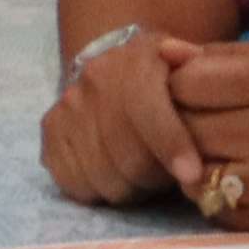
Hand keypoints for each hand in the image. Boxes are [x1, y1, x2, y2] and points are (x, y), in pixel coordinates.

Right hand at [40, 28, 209, 210]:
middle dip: (157, 177)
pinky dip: (101, 190)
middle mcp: (93, 82)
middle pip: (129, 156)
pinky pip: (76, 184)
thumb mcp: (188, 63)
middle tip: (170, 175)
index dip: (171, 144)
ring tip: (146, 175)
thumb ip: (198, 63)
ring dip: (132, 187)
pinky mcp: (50, 134)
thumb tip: (188, 57)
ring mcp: (67, 109)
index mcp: (133, 62)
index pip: (147, 108)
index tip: (192, 174)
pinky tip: (117, 175)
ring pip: (104, 177)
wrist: (114, 70)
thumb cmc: (164, 77)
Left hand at [154, 36, 248, 237]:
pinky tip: (239, 175)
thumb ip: (227, 55)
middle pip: (186, 128)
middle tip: (199, 119)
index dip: (178, 85)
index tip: (187, 88)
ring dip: (193, 160)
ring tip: (220, 146)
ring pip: (192, 170)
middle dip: (181, 123)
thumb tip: (161, 54)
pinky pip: (214, 205)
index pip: (189, 83)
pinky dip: (215, 191)